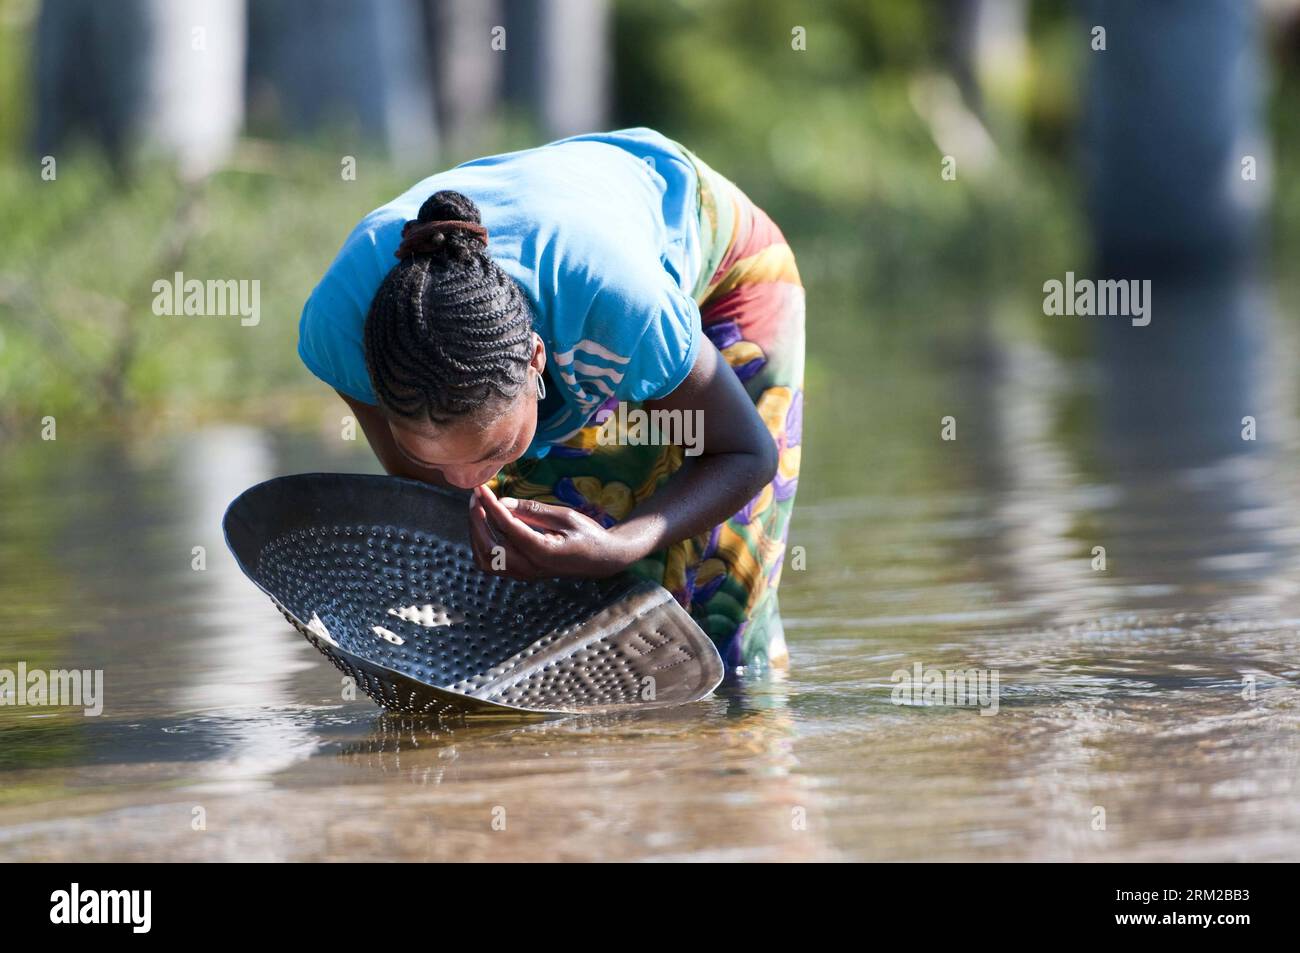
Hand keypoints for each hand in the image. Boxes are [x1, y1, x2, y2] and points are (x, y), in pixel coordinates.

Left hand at [467, 484, 637, 579]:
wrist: (602, 559)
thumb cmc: (588, 534)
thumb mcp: (565, 515)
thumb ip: (533, 510)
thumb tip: (502, 502)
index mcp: (542, 552)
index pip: (506, 527)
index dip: (490, 505)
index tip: (480, 488)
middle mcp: (529, 568)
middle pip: (489, 546)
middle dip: (477, 519)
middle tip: (476, 496)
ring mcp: (524, 574)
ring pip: (485, 559)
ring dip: (477, 533)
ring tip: (478, 509)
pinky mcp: (522, 574)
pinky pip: (492, 563)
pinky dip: (483, 544)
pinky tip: (486, 525)